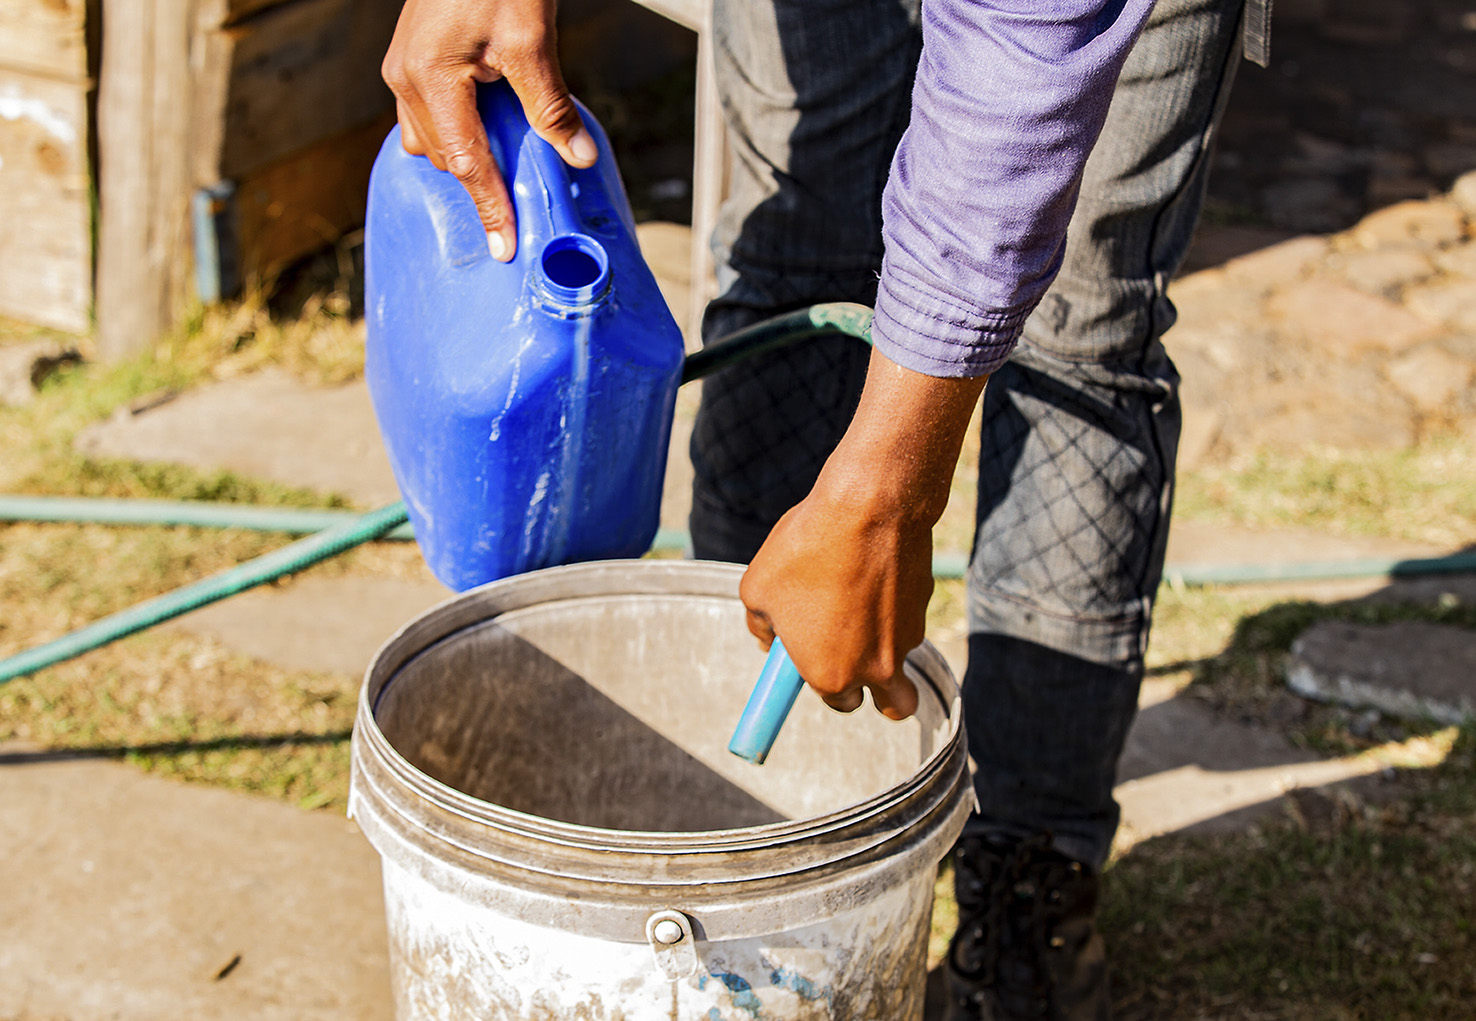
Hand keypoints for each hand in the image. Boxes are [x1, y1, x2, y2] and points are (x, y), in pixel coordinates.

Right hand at [382, 0, 598, 261]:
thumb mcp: (532, 39)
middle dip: (478, 184)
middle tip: (517, 214)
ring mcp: (404, 67)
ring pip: (431, 138)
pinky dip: (457, 133)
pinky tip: (487, 137)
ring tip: (504, 176)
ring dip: (466, 157)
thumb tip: (577, 156)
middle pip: (443, 156)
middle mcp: (405, 77)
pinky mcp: (414, 58)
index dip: (488, 206)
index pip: (464, 161)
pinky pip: (428, 115)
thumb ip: (550, 104)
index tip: (504, 248)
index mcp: (429, 77)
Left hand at [739, 348, 988, 720]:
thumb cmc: (807, 549)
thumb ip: (761, 627)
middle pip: (893, 705)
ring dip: (882, 641)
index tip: (816, 665)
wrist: (869, 506)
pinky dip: (891, 605)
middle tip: (850, 656)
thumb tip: (769, 638)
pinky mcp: (924, 606)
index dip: (825, 683)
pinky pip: (905, 617)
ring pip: (900, 657)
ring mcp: (907, 639)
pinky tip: (868, 569)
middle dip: (875, 690)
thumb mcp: (757, 589)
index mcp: (831, 675)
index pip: (838, 702)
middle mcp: (876, 668)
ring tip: (849, 591)